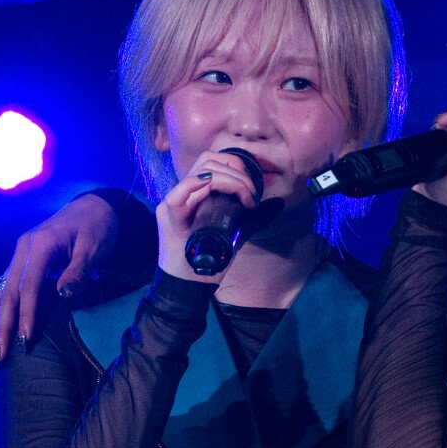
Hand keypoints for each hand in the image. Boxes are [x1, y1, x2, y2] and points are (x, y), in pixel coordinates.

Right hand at [0, 194, 116, 366]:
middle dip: (2, 324)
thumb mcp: (93, 249)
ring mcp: (19, 254)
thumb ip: (78, 272)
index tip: (24, 339)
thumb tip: (62, 294)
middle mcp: (23, 249)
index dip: (25, 313)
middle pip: (7, 291)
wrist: (93, 208)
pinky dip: (2, 310)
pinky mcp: (22, 261)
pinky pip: (7, 288)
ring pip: (1, 291)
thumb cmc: (96, 228)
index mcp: (40, 244)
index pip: (28, 285)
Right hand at [156, 150, 261, 280]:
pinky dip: (197, 187)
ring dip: (227, 180)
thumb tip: (278, 204)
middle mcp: (183, 195)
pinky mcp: (168, 219)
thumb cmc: (209, 262)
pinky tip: (213, 189)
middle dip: (235, 172)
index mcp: (196, 194)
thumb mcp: (235, 235)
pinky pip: (178, 195)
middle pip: (206, 160)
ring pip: (199, 173)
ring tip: (242, 198)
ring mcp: (173, 205)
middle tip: (250, 195)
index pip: (212, 162)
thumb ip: (252, 219)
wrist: (189, 287)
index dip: (234, 165)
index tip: (251, 189)